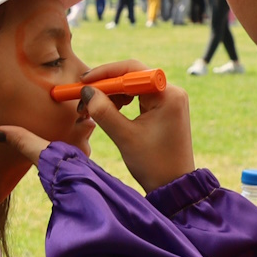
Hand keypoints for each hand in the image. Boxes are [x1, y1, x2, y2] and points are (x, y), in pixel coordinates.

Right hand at [78, 65, 196, 191]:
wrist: (173, 186)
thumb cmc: (154, 164)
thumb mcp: (125, 137)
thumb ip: (104, 112)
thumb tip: (87, 92)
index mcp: (168, 95)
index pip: (133, 71)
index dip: (105, 73)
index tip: (84, 82)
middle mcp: (172, 92)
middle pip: (133, 76)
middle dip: (106, 86)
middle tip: (84, 97)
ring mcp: (170, 100)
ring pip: (134, 86)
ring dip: (112, 95)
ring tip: (93, 108)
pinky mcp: (165, 109)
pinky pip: (139, 97)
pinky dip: (121, 102)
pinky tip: (108, 112)